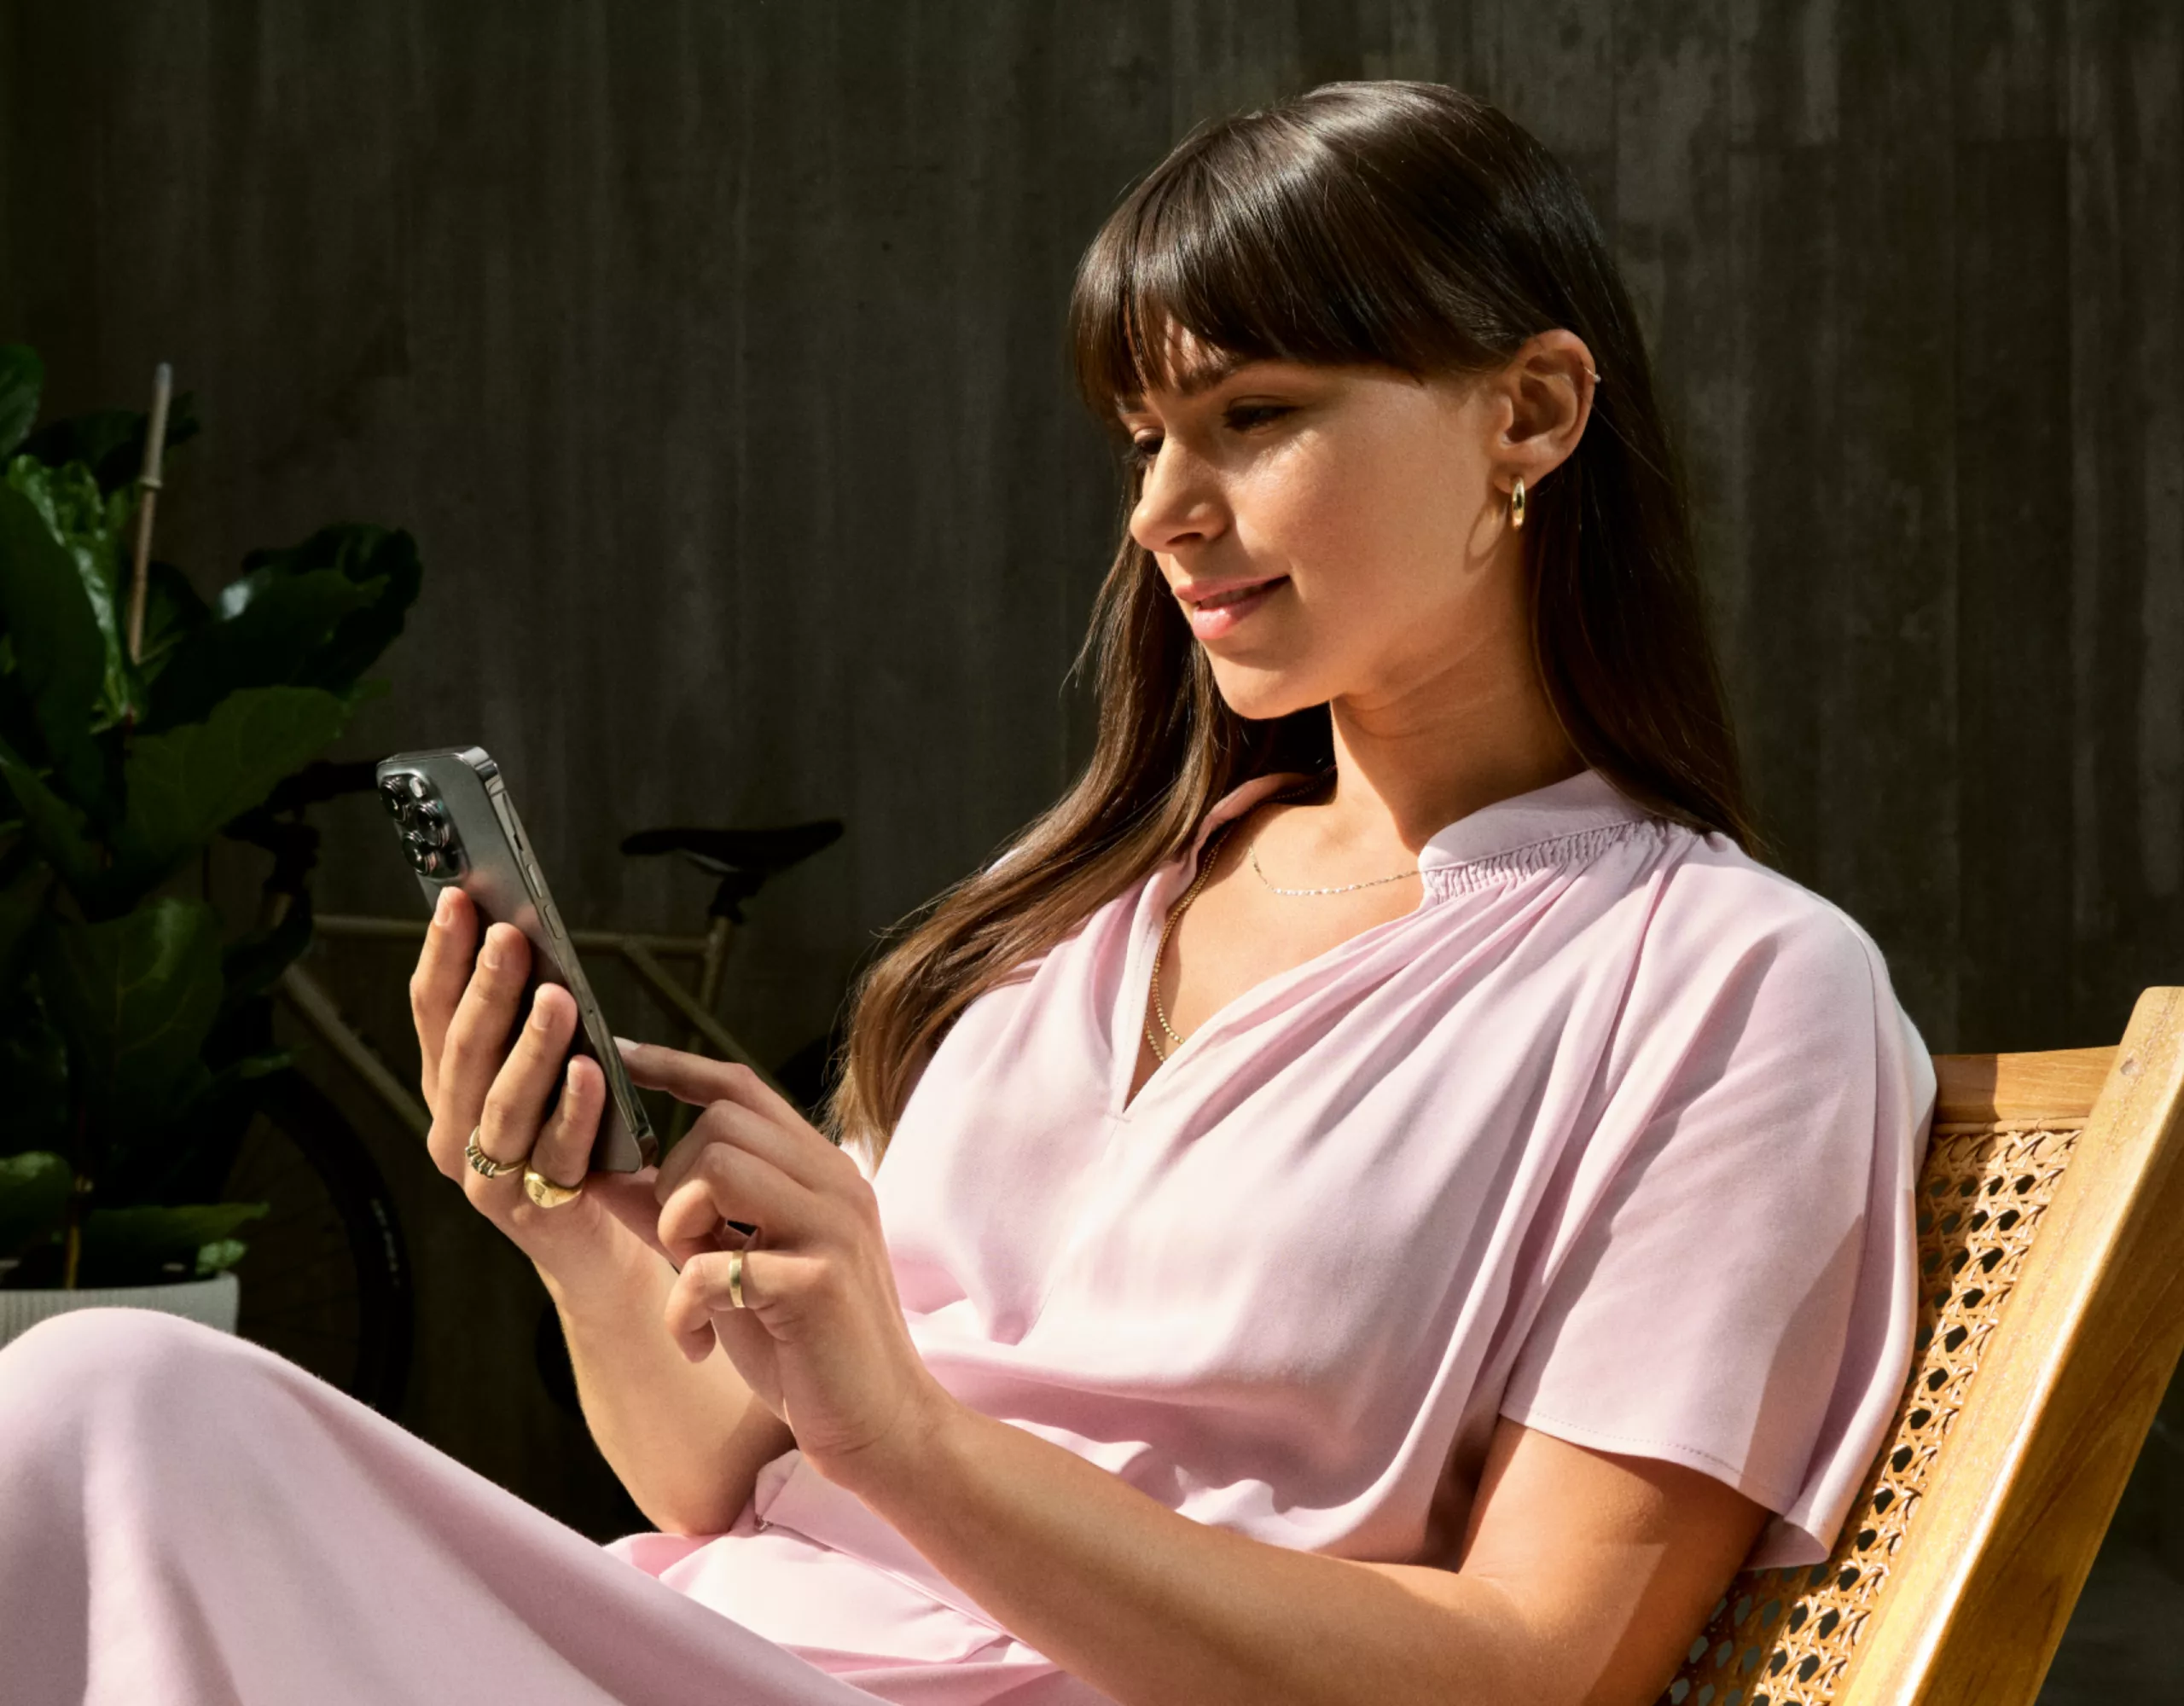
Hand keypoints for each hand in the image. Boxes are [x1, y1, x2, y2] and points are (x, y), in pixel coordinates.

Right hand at [409, 887, 666, 1285]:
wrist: (602, 1248)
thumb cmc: (577, 1144)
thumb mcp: (543, 1074)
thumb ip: (530, 1021)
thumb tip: (531, 935)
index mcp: (448, 1087)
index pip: (432, 1011)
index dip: (443, 954)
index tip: (458, 897)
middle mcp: (454, 1130)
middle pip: (462, 1052)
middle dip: (485, 989)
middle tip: (510, 935)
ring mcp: (487, 1177)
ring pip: (502, 1104)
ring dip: (528, 1047)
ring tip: (555, 997)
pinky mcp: (534, 1212)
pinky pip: (557, 1153)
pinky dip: (573, 1110)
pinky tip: (591, 1070)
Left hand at [621, 1041, 956, 1494]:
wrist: (880, 1430)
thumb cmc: (804, 1351)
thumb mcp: (730, 1274)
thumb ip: (678, 1219)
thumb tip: (606, 1175)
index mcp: (820, 1173)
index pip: (744, 1089)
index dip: (676, 1067)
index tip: (619, 1056)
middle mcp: (835, 1184)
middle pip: (721, 1122)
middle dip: (673, 1179)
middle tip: (682, 1247)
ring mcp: (833, 1227)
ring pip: (718, 1168)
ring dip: (677, 1230)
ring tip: (692, 1289)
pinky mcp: (819, 1281)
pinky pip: (712, 1264)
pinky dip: (682, 1310)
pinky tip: (697, 1344)